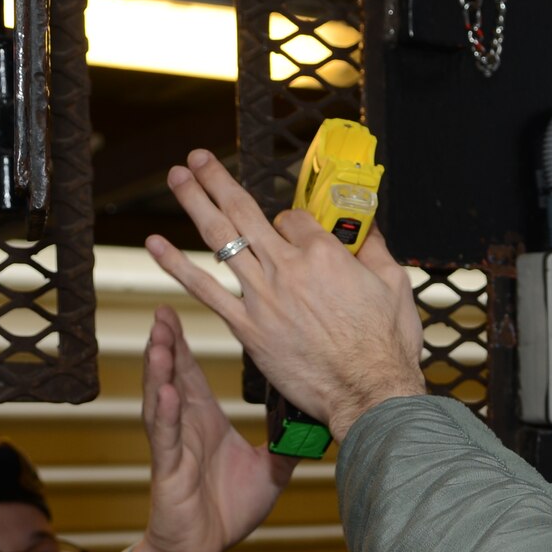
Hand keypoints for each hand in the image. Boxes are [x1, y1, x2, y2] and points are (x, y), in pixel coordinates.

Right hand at [129, 306, 296, 551]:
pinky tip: (165, 392)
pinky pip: (165, 437)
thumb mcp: (270, 470)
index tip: (179, 310)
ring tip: (158, 339)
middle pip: (171, 376)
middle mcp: (184, 426)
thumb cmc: (228, 510)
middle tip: (163, 309)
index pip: (192, 373)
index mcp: (204, 421)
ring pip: (161, 399)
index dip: (184, 344)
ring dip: (159, 369)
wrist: (204, 550)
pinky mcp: (168, 470)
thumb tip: (314, 421)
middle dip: (166, 343)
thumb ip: (287, 443)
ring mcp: (173, 446)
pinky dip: (165, 414)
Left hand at [144, 149, 425, 443]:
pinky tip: (156, 244)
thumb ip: (376, 251)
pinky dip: (176, 265)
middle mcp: (288, 268)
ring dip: (194, 201)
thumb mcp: (395, 286)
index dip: (289, 220)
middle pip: (244, 210)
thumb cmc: (385, 347)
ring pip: (220, 237)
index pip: (294, 218)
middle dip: (216, 179)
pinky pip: (204, 290)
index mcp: (325, 254)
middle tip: (197, 159)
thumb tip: (366, 229)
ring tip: (177, 177)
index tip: (289, 229)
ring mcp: (263, 297)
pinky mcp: (248, 328)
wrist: (368, 393)